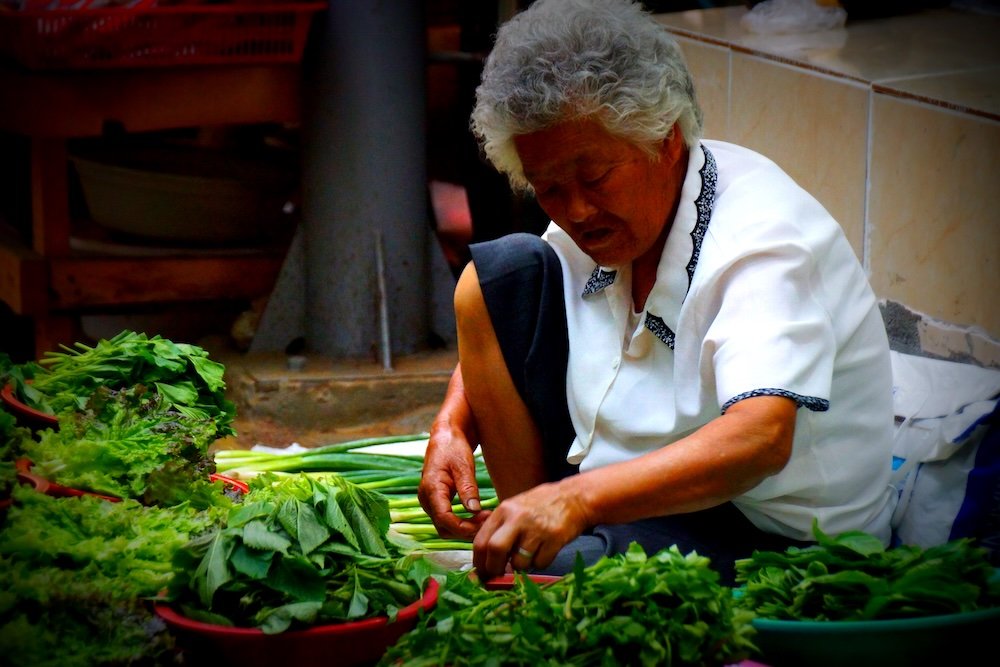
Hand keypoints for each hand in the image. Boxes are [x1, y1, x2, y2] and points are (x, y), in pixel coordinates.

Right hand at [418, 408, 489, 538]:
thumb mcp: (463, 465)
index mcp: (431, 489)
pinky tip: (478, 517)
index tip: (484, 523)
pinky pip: (447, 520)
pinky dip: (462, 523)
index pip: (444, 519)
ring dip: (465, 529)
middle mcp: (426, 499)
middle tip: (489, 522)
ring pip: (445, 527)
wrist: (445, 437)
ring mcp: (430, 502)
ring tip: (486, 519)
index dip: (464, 527)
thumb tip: (474, 510)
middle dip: (466, 531)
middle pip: (444, 528)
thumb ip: (467, 488)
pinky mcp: (436, 502)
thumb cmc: (453, 447)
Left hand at [472, 478, 589, 580]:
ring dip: (522, 567)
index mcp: (503, 511)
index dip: (479, 563)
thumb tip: (484, 561)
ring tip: (529, 554)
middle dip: (494, 570)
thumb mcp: (514, 509)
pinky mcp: (554, 538)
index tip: (482, 574)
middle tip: (499, 576)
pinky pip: (540, 564)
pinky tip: (544, 550)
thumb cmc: (540, 506)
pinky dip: (539, 563)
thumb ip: (499, 530)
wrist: (574, 498)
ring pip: (519, 562)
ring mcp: (537, 528)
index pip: (481, 541)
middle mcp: (517, 518)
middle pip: (495, 550)